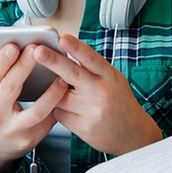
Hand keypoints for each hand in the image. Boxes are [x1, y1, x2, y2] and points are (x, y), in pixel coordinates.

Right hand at [0, 43, 68, 172]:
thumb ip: (2, 74)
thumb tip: (19, 47)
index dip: (2, 61)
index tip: (14, 46)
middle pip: (10, 88)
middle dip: (24, 67)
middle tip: (37, 49)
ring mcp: (13, 129)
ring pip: (35, 111)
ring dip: (51, 94)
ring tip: (63, 78)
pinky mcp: (29, 140)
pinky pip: (47, 121)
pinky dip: (58, 106)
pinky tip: (67, 94)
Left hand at [31, 35, 162, 155]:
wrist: (132, 134)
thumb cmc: (119, 102)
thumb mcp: (113, 79)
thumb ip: (92, 68)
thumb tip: (65, 52)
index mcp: (110, 76)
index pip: (92, 59)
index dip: (77, 48)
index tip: (63, 38)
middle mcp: (101, 92)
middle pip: (73, 74)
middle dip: (53, 61)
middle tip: (38, 51)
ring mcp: (92, 111)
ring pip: (60, 96)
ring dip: (56, 93)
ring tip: (68, 94)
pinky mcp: (83, 128)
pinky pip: (60, 114)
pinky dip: (60, 110)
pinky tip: (72, 111)